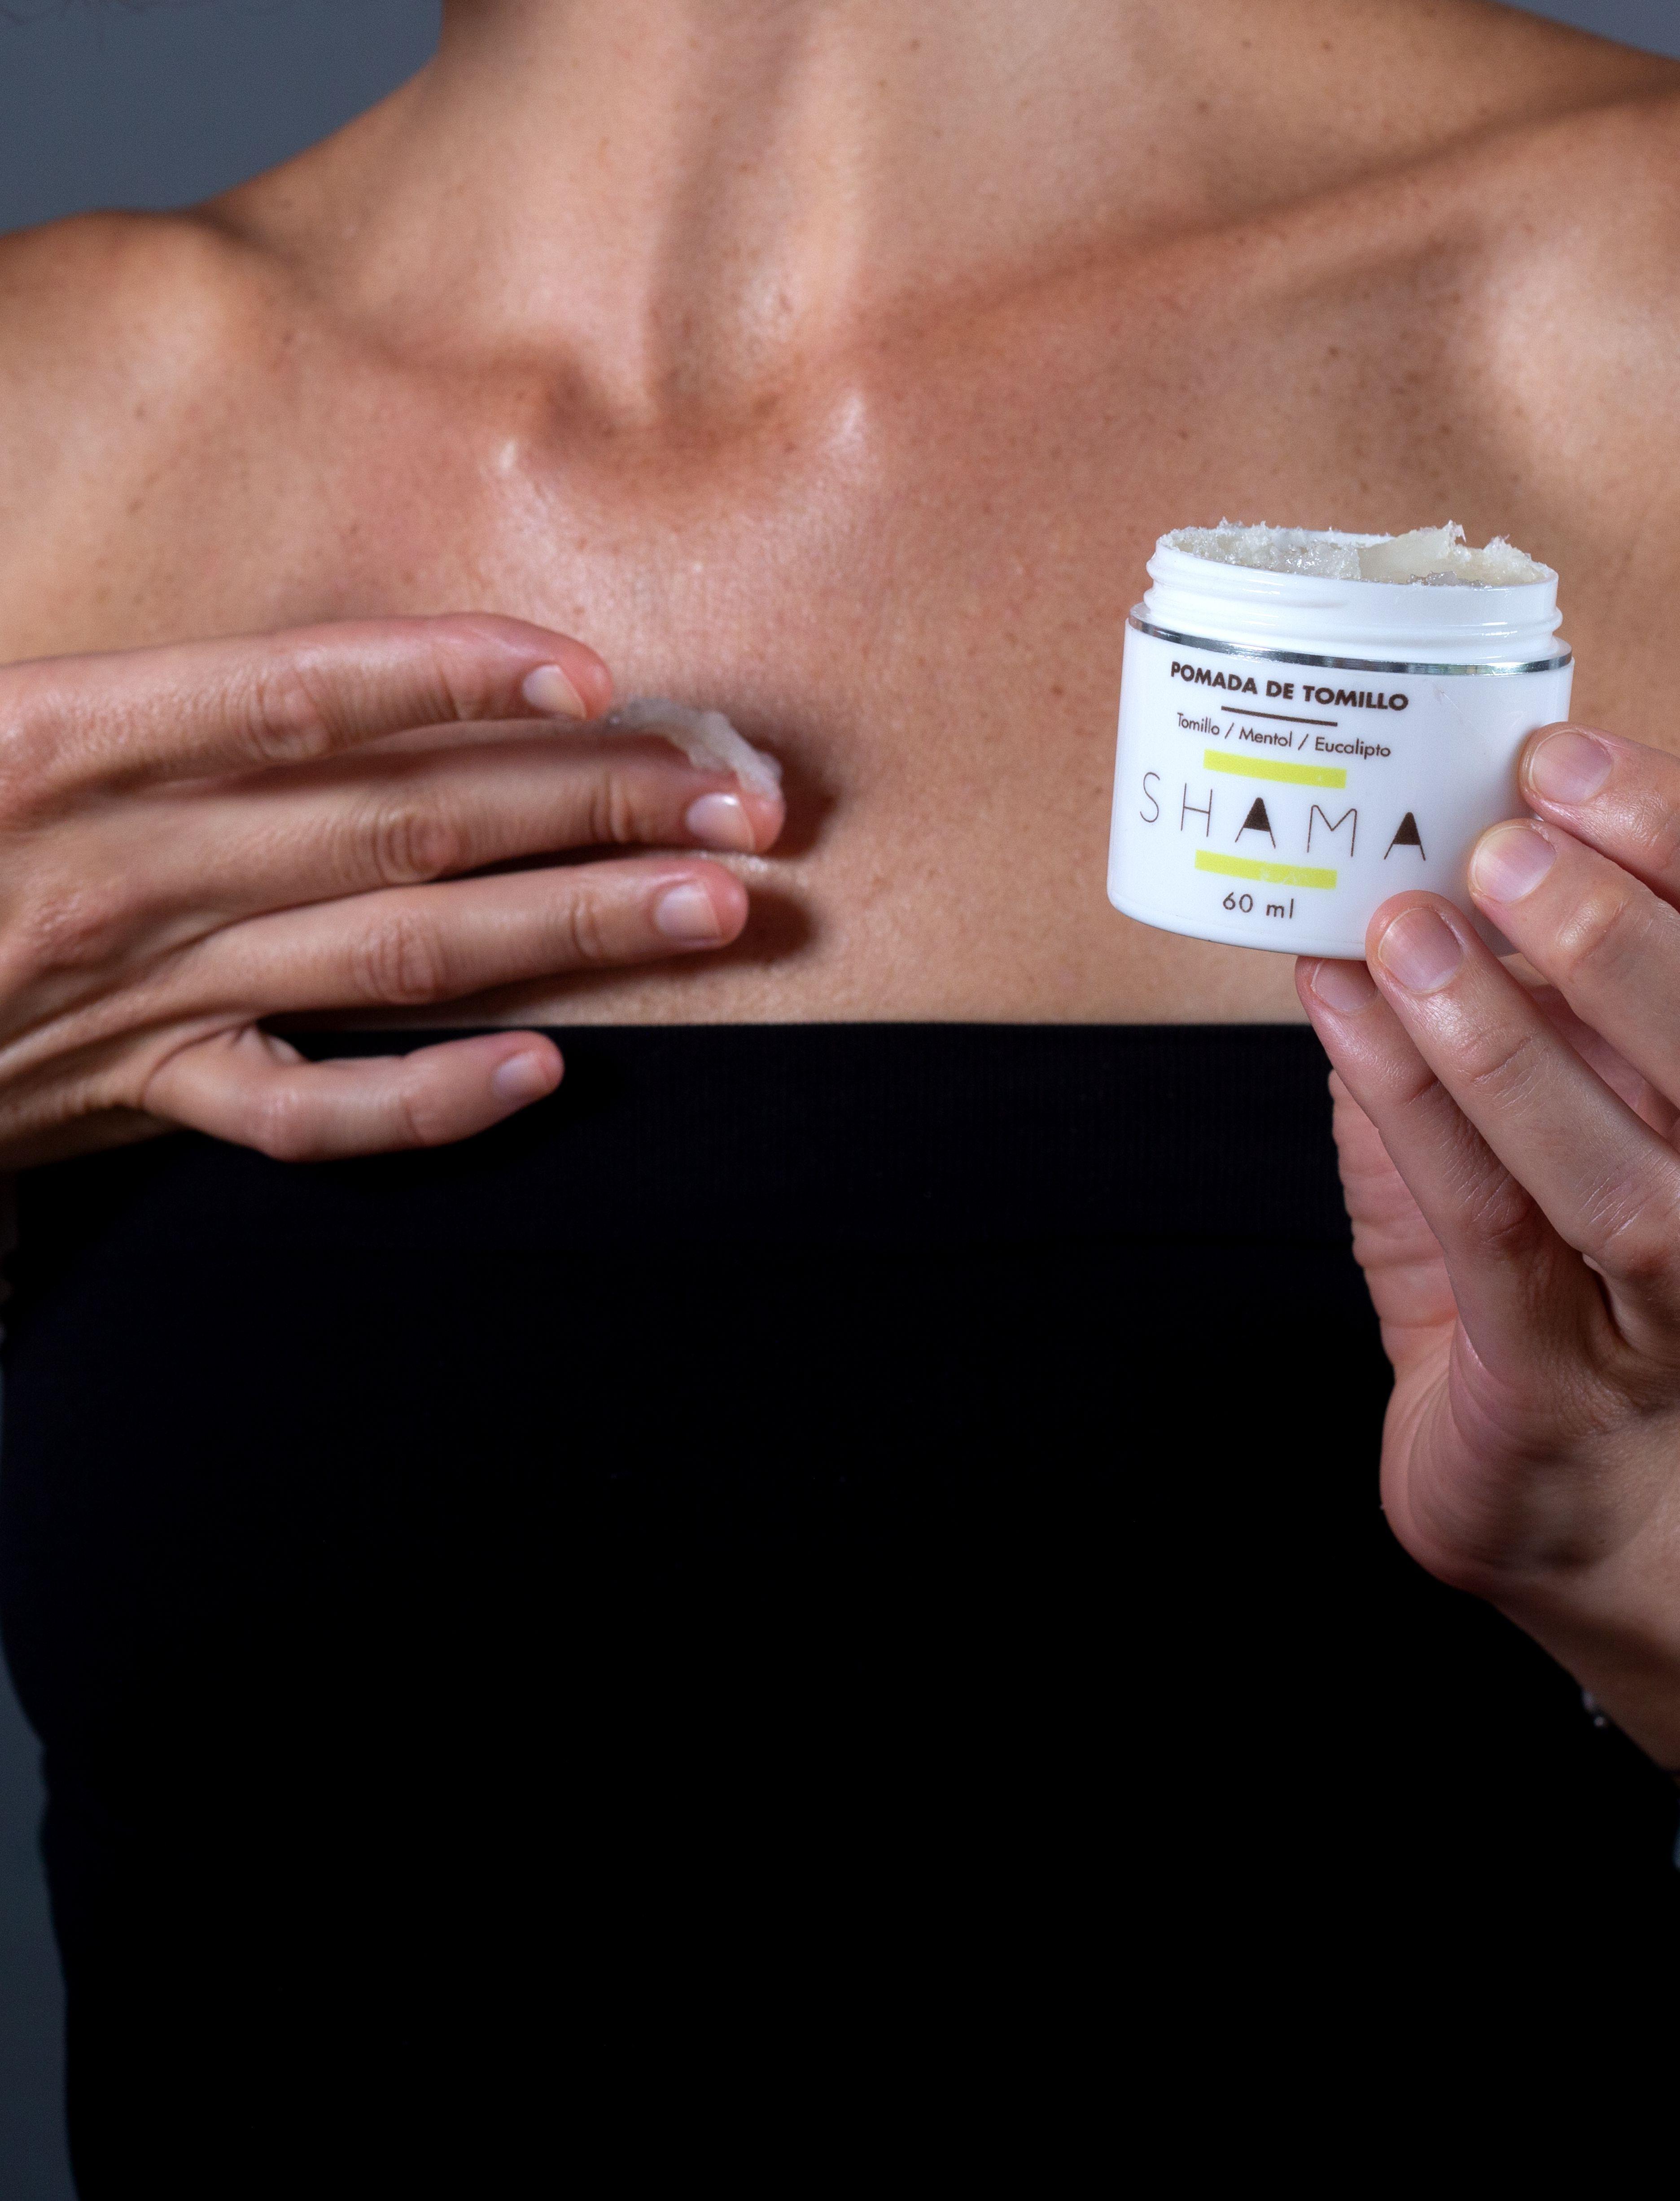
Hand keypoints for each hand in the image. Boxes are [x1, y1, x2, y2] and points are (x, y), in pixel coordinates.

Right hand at [0, 615, 782, 1166]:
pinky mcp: (139, 1102)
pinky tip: (546, 1073)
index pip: (299, 693)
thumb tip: (302, 659)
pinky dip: (426, 1102)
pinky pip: (304, 1115)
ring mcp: (144, 999)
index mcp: (60, 741)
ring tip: (714, 905)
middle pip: (400, 824)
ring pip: (395, 955)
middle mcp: (126, 869)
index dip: (458, 678)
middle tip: (741, 796)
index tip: (599, 673)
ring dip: (569, 930)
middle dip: (588, 805)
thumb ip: (123, 691)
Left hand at [1296, 721, 1679, 1768]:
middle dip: (1618, 942)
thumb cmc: (1567, 1313)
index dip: (1673, 853)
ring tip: (1414, 930)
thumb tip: (1384, 918)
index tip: (1572, 762)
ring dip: (1509, 1040)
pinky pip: (1494, 1244)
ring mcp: (1674, 1323)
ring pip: (1622, 1173)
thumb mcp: (1539, 1160)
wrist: (1589, 1527)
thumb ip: (1484, 1048)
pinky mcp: (1559, 1392)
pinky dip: (1418, 1120)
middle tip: (1507, 843)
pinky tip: (1352, 1024)